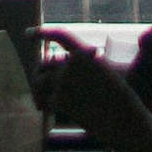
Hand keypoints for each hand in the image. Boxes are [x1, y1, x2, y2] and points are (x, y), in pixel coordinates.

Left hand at [26, 30, 151, 149]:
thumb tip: (63, 62)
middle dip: (42, 73)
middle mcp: (72, 63)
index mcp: (84, 52)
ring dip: (40, 89)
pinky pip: (46, 100)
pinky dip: (48, 105)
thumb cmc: (119, 96)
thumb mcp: (106, 71)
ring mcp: (64, 81)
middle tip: (42, 83)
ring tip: (45, 99)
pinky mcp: (60, 100)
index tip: (27, 33)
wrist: (123, 119)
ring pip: (40, 81)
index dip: (41, 33)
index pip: (59, 36)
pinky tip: (54, 110)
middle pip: (44, 64)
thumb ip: (82, 64)